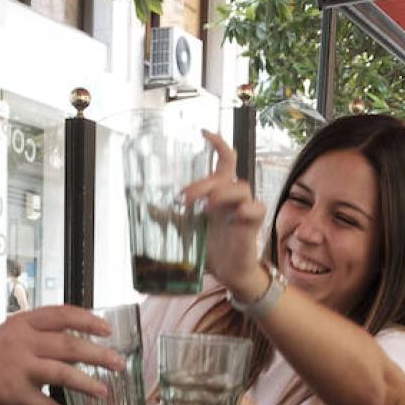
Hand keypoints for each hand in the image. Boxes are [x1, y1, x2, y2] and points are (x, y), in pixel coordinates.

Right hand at [0, 305, 118, 404]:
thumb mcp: (12, 334)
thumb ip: (41, 335)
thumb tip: (80, 342)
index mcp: (24, 323)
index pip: (62, 315)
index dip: (88, 320)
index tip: (108, 330)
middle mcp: (22, 342)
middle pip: (69, 345)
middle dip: (98, 354)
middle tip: (119, 363)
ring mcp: (19, 368)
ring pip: (62, 373)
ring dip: (87, 384)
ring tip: (104, 391)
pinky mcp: (15, 394)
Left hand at [183, 131, 267, 300]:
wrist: (227, 272)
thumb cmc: (212, 248)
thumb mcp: (186, 230)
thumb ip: (169, 217)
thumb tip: (148, 207)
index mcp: (220, 192)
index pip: (224, 160)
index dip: (218, 144)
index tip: (203, 132)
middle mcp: (233, 197)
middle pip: (225, 174)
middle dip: (204, 182)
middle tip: (185, 198)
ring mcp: (245, 209)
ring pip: (242, 187)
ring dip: (224, 191)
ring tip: (208, 204)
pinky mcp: (253, 225)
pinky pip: (257, 209)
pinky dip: (247, 209)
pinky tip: (236, 214)